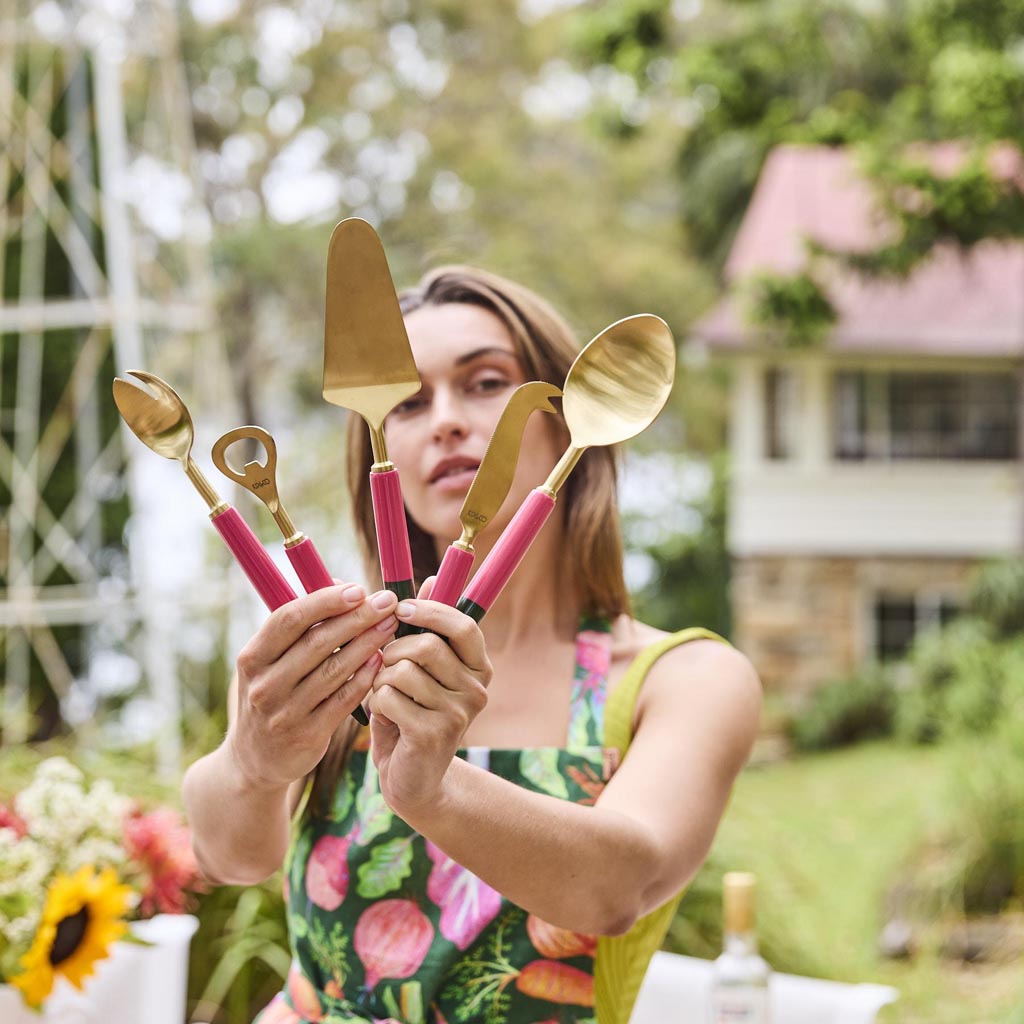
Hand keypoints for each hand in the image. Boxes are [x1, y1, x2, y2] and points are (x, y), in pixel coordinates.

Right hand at [228, 584, 397, 791]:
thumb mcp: (271, 661)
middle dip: (357, 617)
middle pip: (317, 642)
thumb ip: (301, 625)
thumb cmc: (273, 693)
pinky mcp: (307, 736)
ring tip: (391, 625)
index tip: (359, 589)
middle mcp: (264, 684)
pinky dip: (364, 677)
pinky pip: (342, 700)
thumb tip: (339, 582)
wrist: (255, 760)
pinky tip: (382, 660)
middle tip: (387, 602)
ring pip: (334, 670)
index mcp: (252, 657)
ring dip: (367, 643)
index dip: (326, 601)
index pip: (289, 618)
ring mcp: (284, 713)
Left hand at [368, 578, 491, 815]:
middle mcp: (477, 688)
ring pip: (402, 671)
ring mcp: (459, 714)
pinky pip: (389, 699)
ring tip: (383, 694)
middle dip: (392, 650)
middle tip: (383, 665)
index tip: (400, 609)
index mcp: (479, 665)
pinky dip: (375, 703)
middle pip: (426, 646)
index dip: (430, 611)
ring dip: (380, 680)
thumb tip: (433, 578)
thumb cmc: (411, 712)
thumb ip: (425, 626)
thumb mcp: (420, 667)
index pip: (463, 625)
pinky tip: (382, 716)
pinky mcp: (434, 735)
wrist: (412, 778)